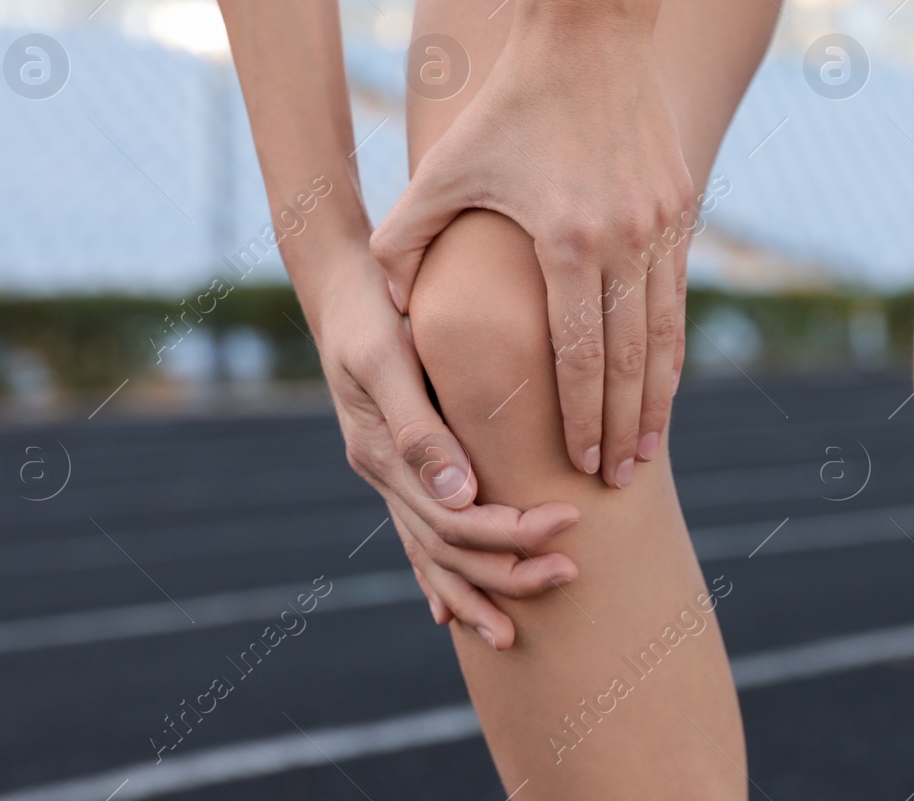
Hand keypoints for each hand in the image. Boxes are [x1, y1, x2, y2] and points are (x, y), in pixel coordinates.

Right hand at [309, 250, 579, 648]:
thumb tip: (463, 497)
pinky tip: (453, 611)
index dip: (512, 532)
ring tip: (521, 625)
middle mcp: (382, 474)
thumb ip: (420, 427)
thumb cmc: (371, 312)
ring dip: (476, 590)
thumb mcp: (388, 358)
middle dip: (508, 570)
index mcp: (383, 454)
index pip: (455, 521)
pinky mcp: (397, 465)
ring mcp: (386, 474)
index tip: (570, 520)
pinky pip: (415, 538)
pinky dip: (436, 578)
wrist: (342, 287)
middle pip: (447, 549)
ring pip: (429, 555)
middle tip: (571, 570)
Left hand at [372, 24, 694, 488]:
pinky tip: (664, 380)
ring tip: (646, 448)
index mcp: (564, 240)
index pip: (576, 355)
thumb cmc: (506, 108)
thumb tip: (381, 303)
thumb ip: (404, 239)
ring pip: (664, 335)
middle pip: (627, 360)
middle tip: (615, 479)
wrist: (590, 36)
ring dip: (656, 398)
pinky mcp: (682, 208)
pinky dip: (673, 346)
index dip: (577, 418)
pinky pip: (678, 296)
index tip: (577, 464)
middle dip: (620, 428)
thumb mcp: (444, 169)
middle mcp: (624, 241)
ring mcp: (661, 225)